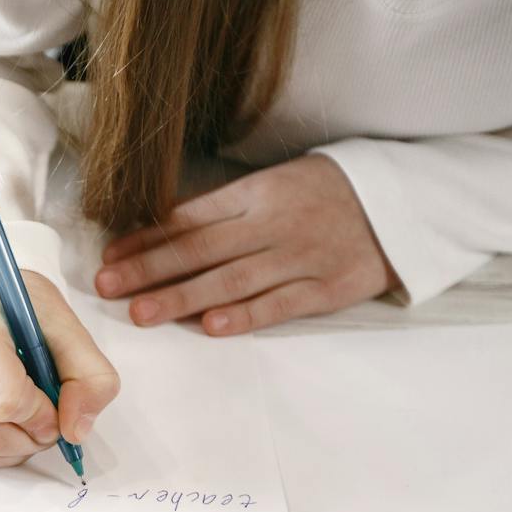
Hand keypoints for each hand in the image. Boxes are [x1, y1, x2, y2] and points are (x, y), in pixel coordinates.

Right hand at [0, 271, 120, 469]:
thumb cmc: (16, 309)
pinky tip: (2, 419)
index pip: (6, 404)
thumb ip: (91, 378)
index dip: (43, 416)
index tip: (55, 402)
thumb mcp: (67, 327)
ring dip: (15, 449)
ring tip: (29, 421)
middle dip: (32, 439)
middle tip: (49, 418)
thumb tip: (75, 432)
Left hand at [94, 154, 396, 335]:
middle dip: (149, 269)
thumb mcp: (275, 185)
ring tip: (141, 312)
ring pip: (233, 280)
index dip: (147, 239)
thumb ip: (225, 210)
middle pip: (201, 250)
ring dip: (183, 297)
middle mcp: (275, 223)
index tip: (109, 256)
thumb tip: (162, 231)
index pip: (190, 219)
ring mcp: (302, 256)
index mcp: (258, 194)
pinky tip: (210, 327)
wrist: (404, 201)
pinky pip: (280, 304)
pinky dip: (246, 315)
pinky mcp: (329, 287)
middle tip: (107, 287)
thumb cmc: (325, 194)